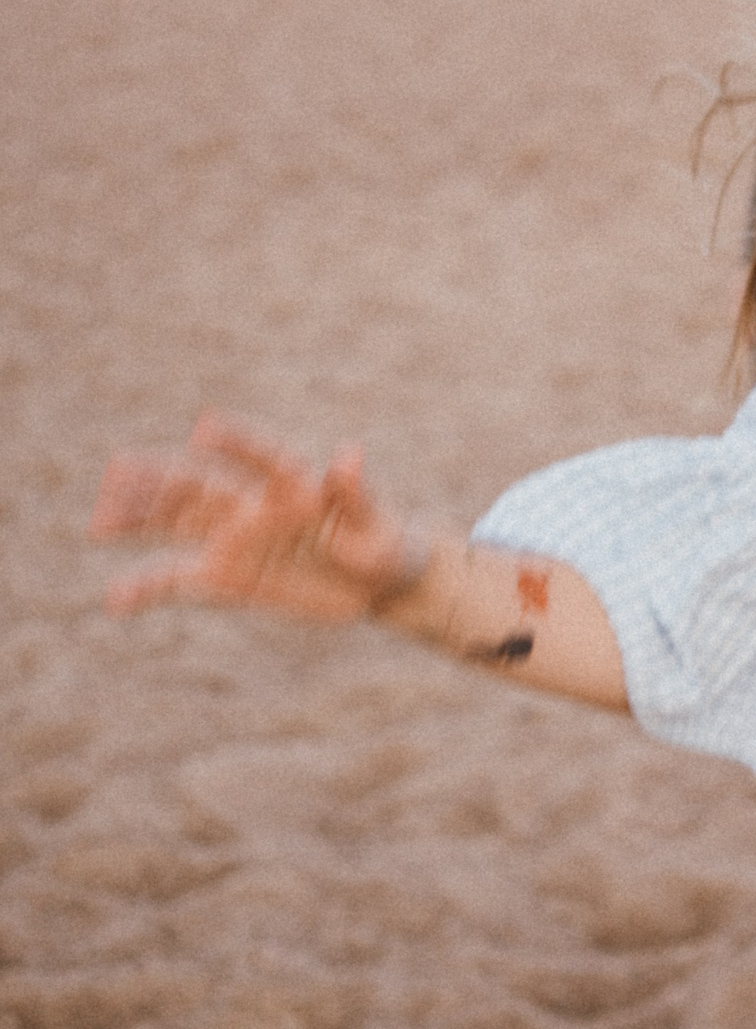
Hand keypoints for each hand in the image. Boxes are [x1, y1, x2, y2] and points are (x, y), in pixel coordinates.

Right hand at [92, 412, 423, 621]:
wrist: (378, 583)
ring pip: (176, 523)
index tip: (206, 428)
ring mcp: (235, 538)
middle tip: (117, 471)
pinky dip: (146, 587)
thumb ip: (357, 494)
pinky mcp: (227, 575)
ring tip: (97, 523)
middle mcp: (254, 505)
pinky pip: (179, 579)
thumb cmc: (385, 546)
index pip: (262, 457)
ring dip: (138, 519)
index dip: (236, 442)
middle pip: (199, 485)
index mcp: (295, 484)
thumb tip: (348, 455)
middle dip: (159, 478)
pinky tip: (115, 600)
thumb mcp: (379, 527)